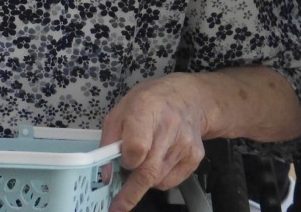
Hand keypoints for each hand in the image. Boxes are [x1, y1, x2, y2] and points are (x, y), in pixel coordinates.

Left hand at [101, 74, 208, 211]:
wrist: (185, 99)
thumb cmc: (147, 103)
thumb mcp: (119, 112)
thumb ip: (108, 141)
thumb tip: (105, 175)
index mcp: (145, 110)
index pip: (137, 147)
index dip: (127, 160)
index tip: (121, 164)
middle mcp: (169, 128)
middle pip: (149, 170)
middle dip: (130, 192)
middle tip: (117, 207)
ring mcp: (185, 144)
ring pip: (158, 179)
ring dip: (143, 180)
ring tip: (140, 163)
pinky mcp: (195, 157)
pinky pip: (170, 181)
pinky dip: (157, 179)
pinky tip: (156, 162)